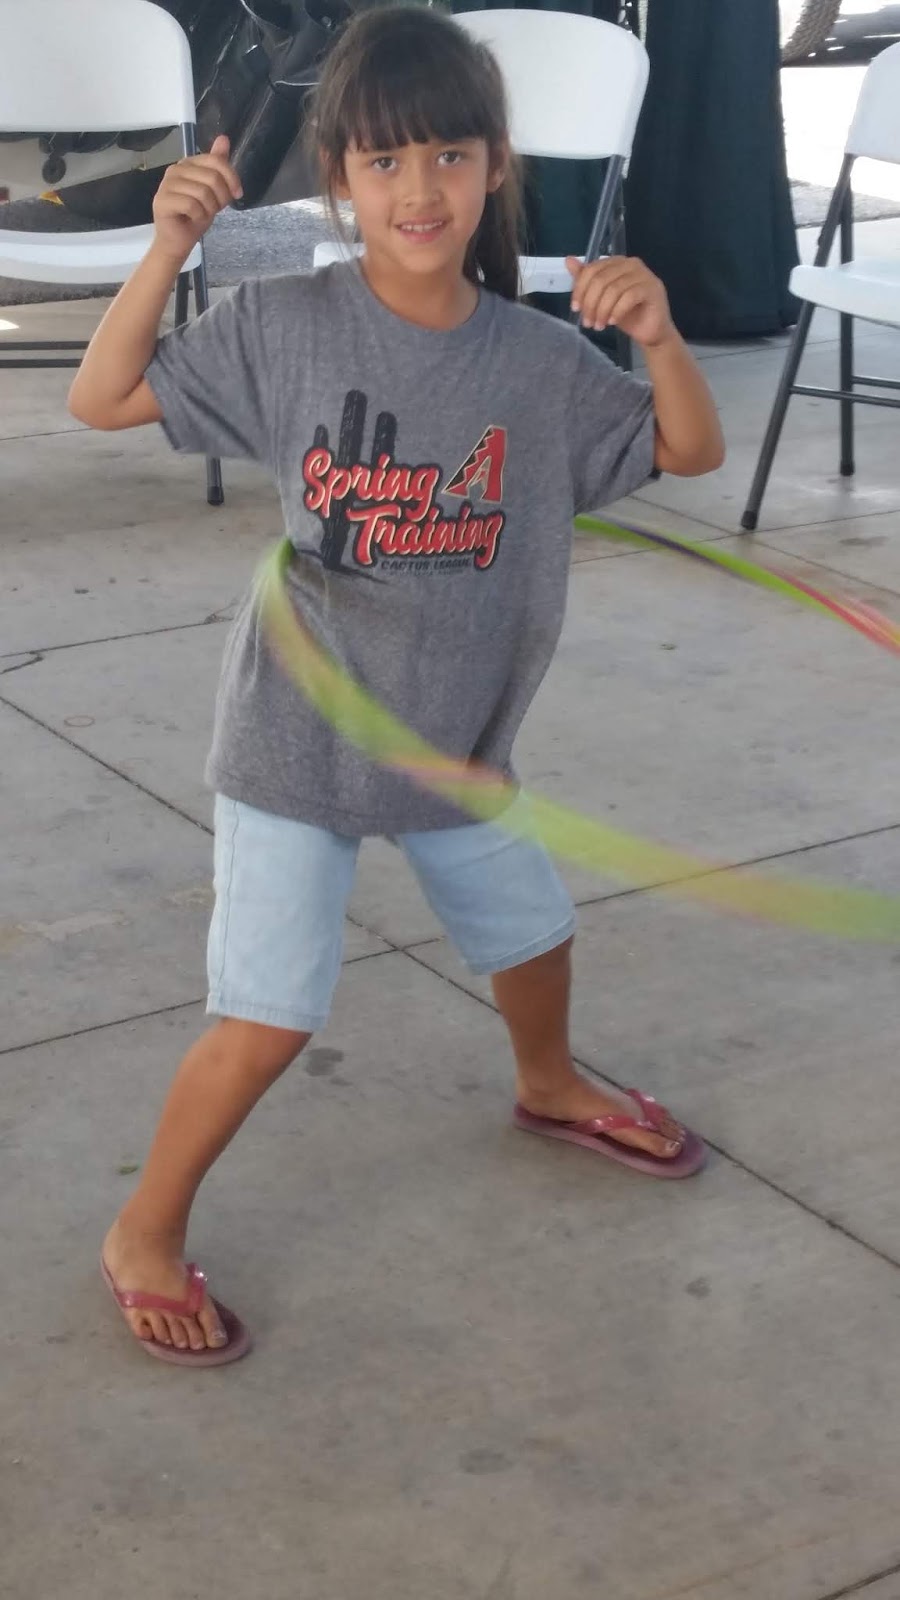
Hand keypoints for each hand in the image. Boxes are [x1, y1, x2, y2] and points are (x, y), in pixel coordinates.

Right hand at [152, 135, 242, 261]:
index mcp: (188, 163)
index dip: (231, 178)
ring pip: (203, 193)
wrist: (178, 241)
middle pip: (212, 177)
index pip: (216, 161)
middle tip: (214, 209)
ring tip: (202, 214)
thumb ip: (218, 165)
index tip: (236, 193)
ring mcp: (166, 184)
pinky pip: (192, 205)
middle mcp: (176, 169)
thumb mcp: (214, 189)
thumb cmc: (195, 216)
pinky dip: (198, 216)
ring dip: (209, 209)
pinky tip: (192, 219)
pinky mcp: (162, 201)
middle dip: (221, 198)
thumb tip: (224, 138)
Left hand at [566, 255, 674, 348]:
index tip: (575, 308)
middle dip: (590, 303)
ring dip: (602, 310)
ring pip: (613, 289)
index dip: (580, 289)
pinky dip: (617, 311)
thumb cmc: (626, 315)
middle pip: (601, 279)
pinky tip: (612, 322)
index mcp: (617, 262)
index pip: (592, 270)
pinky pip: (629, 297)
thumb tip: (568, 260)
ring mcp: (643, 274)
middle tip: (588, 322)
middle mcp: (631, 264)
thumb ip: (587, 280)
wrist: (649, 331)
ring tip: (599, 326)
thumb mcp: (601, 298)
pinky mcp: (652, 288)